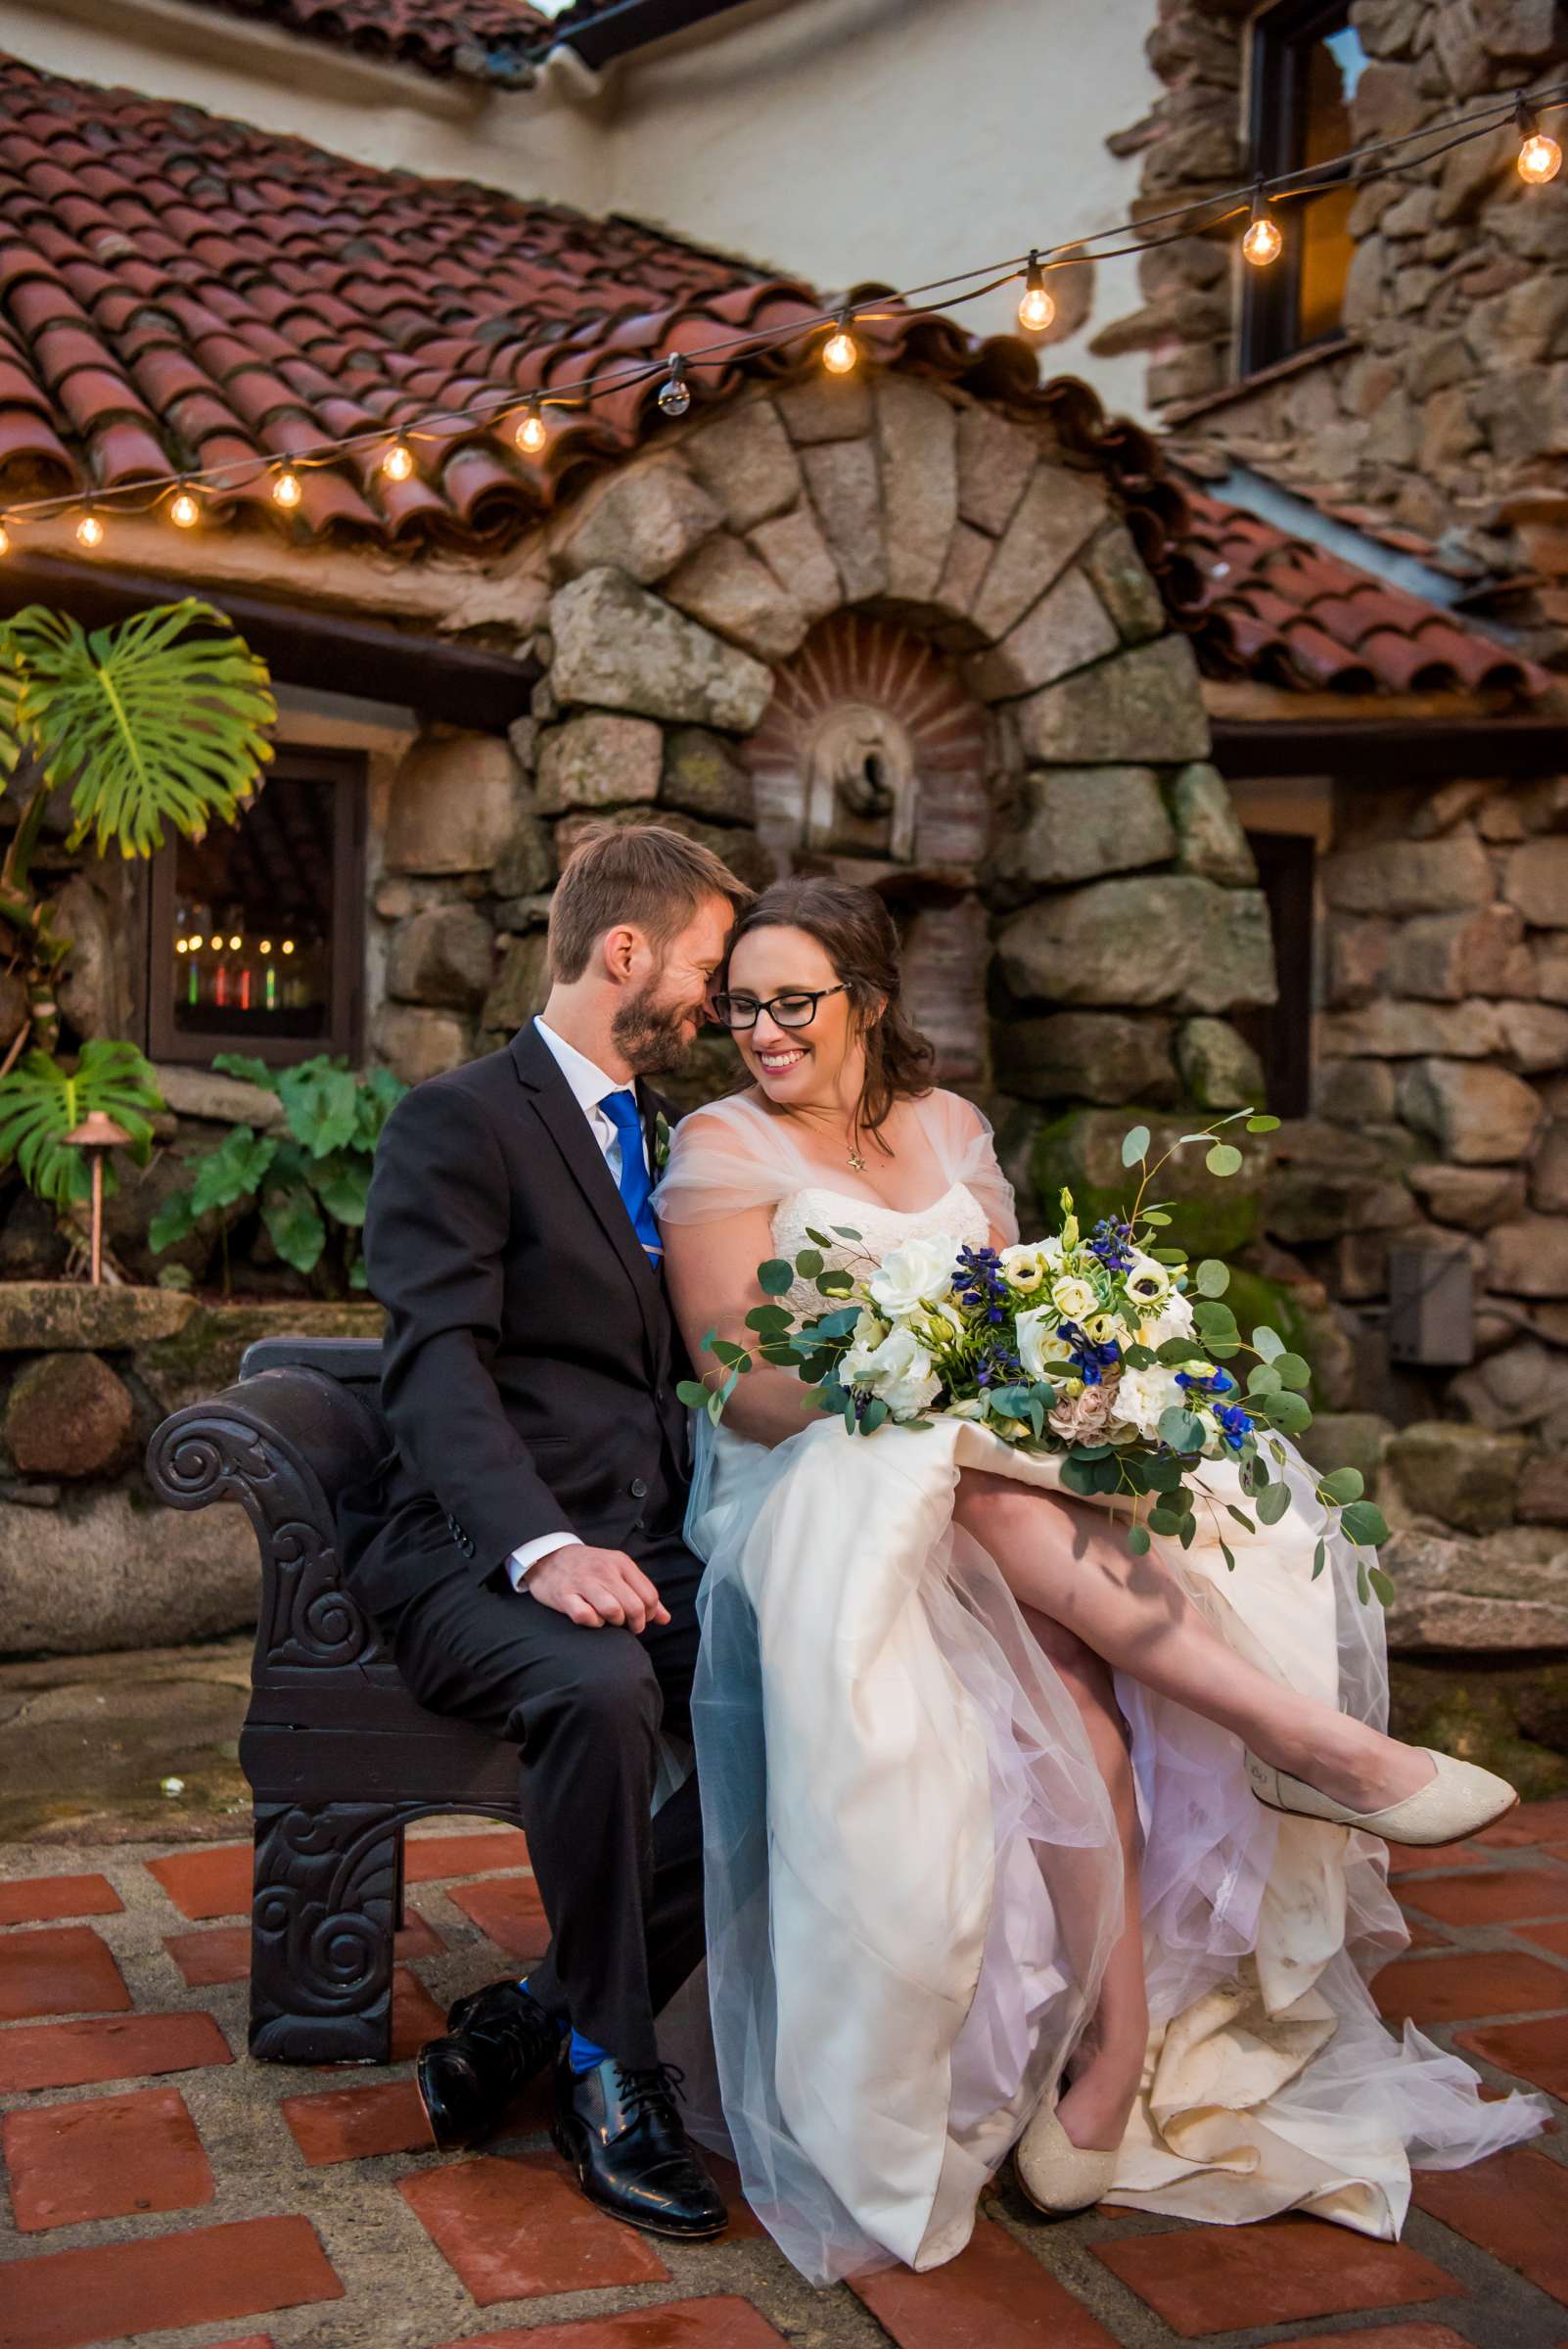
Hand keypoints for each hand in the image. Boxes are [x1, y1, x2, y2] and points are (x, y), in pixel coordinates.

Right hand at [528, 1545, 670, 1632]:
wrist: (550, 1557)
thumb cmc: (590, 1568)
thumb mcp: (619, 1572)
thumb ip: (643, 1594)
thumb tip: (666, 1619)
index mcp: (621, 1563)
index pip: (649, 1596)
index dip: (650, 1614)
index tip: (641, 1619)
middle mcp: (604, 1570)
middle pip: (634, 1606)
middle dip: (635, 1624)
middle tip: (628, 1626)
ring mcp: (583, 1582)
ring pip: (613, 1611)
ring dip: (614, 1623)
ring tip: (609, 1621)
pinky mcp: (564, 1595)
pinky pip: (585, 1617)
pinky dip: (592, 1623)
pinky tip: (591, 1618)